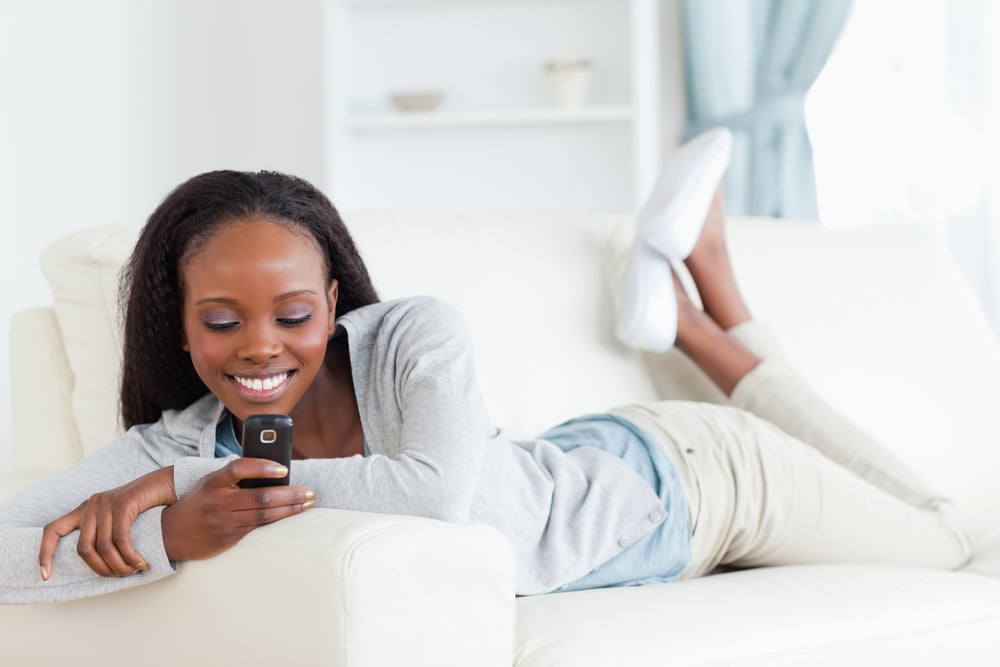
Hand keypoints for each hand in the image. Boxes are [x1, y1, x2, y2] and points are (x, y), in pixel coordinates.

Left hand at [39, 466, 176, 579]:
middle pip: (83, 548)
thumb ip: (104, 533)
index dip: (45, 554)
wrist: (166, 483)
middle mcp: (90, 504)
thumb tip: (99, 563)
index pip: (52, 530)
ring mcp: (105, 502)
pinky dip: (130, 555)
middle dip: (100, 569)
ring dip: (119, 565)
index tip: (45, 576)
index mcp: (84, 510)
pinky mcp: (122, 502)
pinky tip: (139, 562)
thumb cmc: (144, 506)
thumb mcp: (117, 519)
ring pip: (103, 546)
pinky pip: (120, 538)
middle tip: (119, 576)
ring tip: (133, 570)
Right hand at [160, 458, 315, 561]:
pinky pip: (257, 527)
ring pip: (264, 515)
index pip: (239, 468)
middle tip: (311, 492)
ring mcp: (223, 522)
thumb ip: (235, 477)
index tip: (283, 468)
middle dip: (290, 494)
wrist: (169, 534)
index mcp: (213, 482)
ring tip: (308, 502)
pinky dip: (277, 519)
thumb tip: (273, 470)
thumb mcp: (211, 483)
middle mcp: (218, 502)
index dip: (262, 467)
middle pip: (261, 497)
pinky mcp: (228, 538)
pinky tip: (291, 513)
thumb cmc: (199, 501)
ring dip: (290, 508)